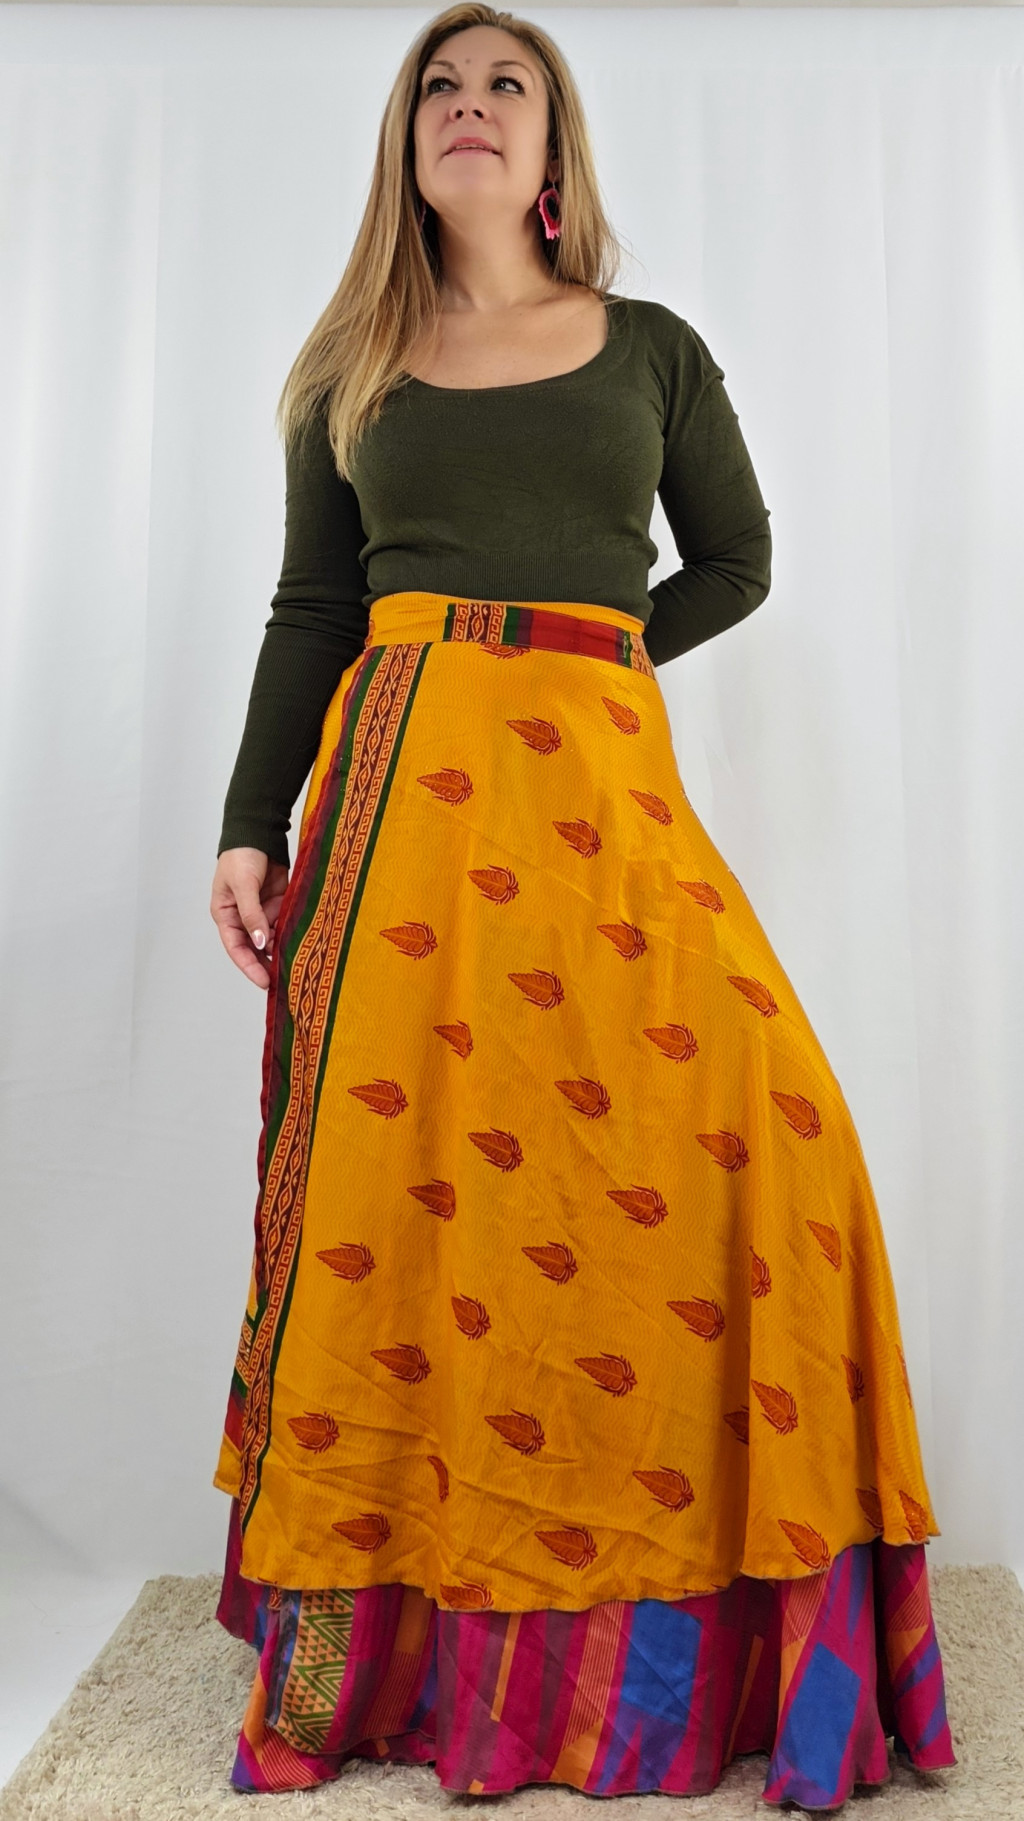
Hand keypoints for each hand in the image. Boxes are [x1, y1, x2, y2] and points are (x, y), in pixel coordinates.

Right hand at [211, 847, 289, 989]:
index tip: (265, 982)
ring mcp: (262, 912)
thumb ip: (251, 914)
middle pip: (254, 949)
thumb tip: (258, 943)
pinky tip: (303, 945)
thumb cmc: (241, 855)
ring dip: (282, 949)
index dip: (250, 966)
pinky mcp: (278, 904)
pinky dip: (291, 934)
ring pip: (271, 939)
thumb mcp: (243, 885)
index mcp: (226, 915)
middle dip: (267, 964)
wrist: (259, 831)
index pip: (237, 948)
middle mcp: (243, 917)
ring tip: (297, 965)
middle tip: (284, 981)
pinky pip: (284, 924)